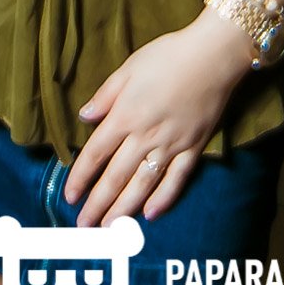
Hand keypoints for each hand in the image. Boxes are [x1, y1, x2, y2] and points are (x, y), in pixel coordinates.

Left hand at [64, 11, 251, 226]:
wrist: (213, 55)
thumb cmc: (168, 55)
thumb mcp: (129, 67)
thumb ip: (106, 95)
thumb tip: (84, 117)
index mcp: (125, 115)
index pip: (95, 153)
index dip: (81, 177)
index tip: (69, 196)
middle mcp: (145, 136)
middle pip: (115, 177)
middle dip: (97, 203)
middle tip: (83, 226)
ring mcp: (170, 145)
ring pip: (142, 185)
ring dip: (123, 209)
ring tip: (109, 229)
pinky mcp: (193, 148)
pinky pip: (176, 180)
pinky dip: (163, 199)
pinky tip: (150, 214)